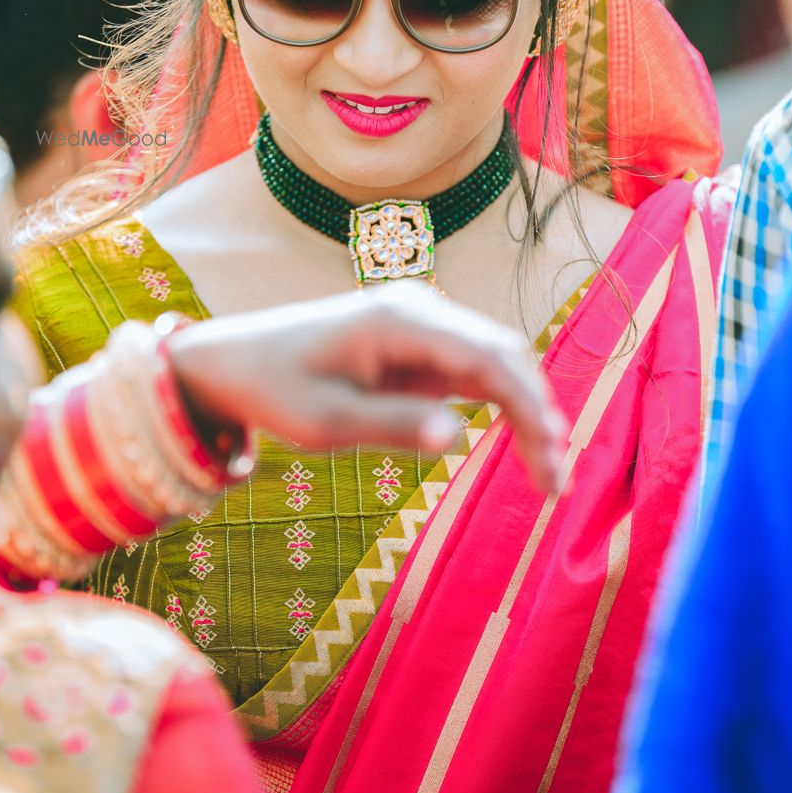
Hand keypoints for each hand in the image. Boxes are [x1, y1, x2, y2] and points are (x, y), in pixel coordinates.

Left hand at [167, 283, 566, 494]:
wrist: (236, 360)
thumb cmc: (274, 389)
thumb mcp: (324, 422)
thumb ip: (393, 425)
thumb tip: (458, 438)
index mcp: (399, 320)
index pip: (488, 357)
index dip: (530, 407)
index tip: (550, 461)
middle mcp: (421, 309)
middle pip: (505, 354)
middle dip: (540, 414)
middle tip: (555, 483)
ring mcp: (423, 322)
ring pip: (499, 360)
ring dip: (529, 411)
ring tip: (547, 475)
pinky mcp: (420, 341)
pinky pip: (476, 368)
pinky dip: (505, 405)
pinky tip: (525, 446)